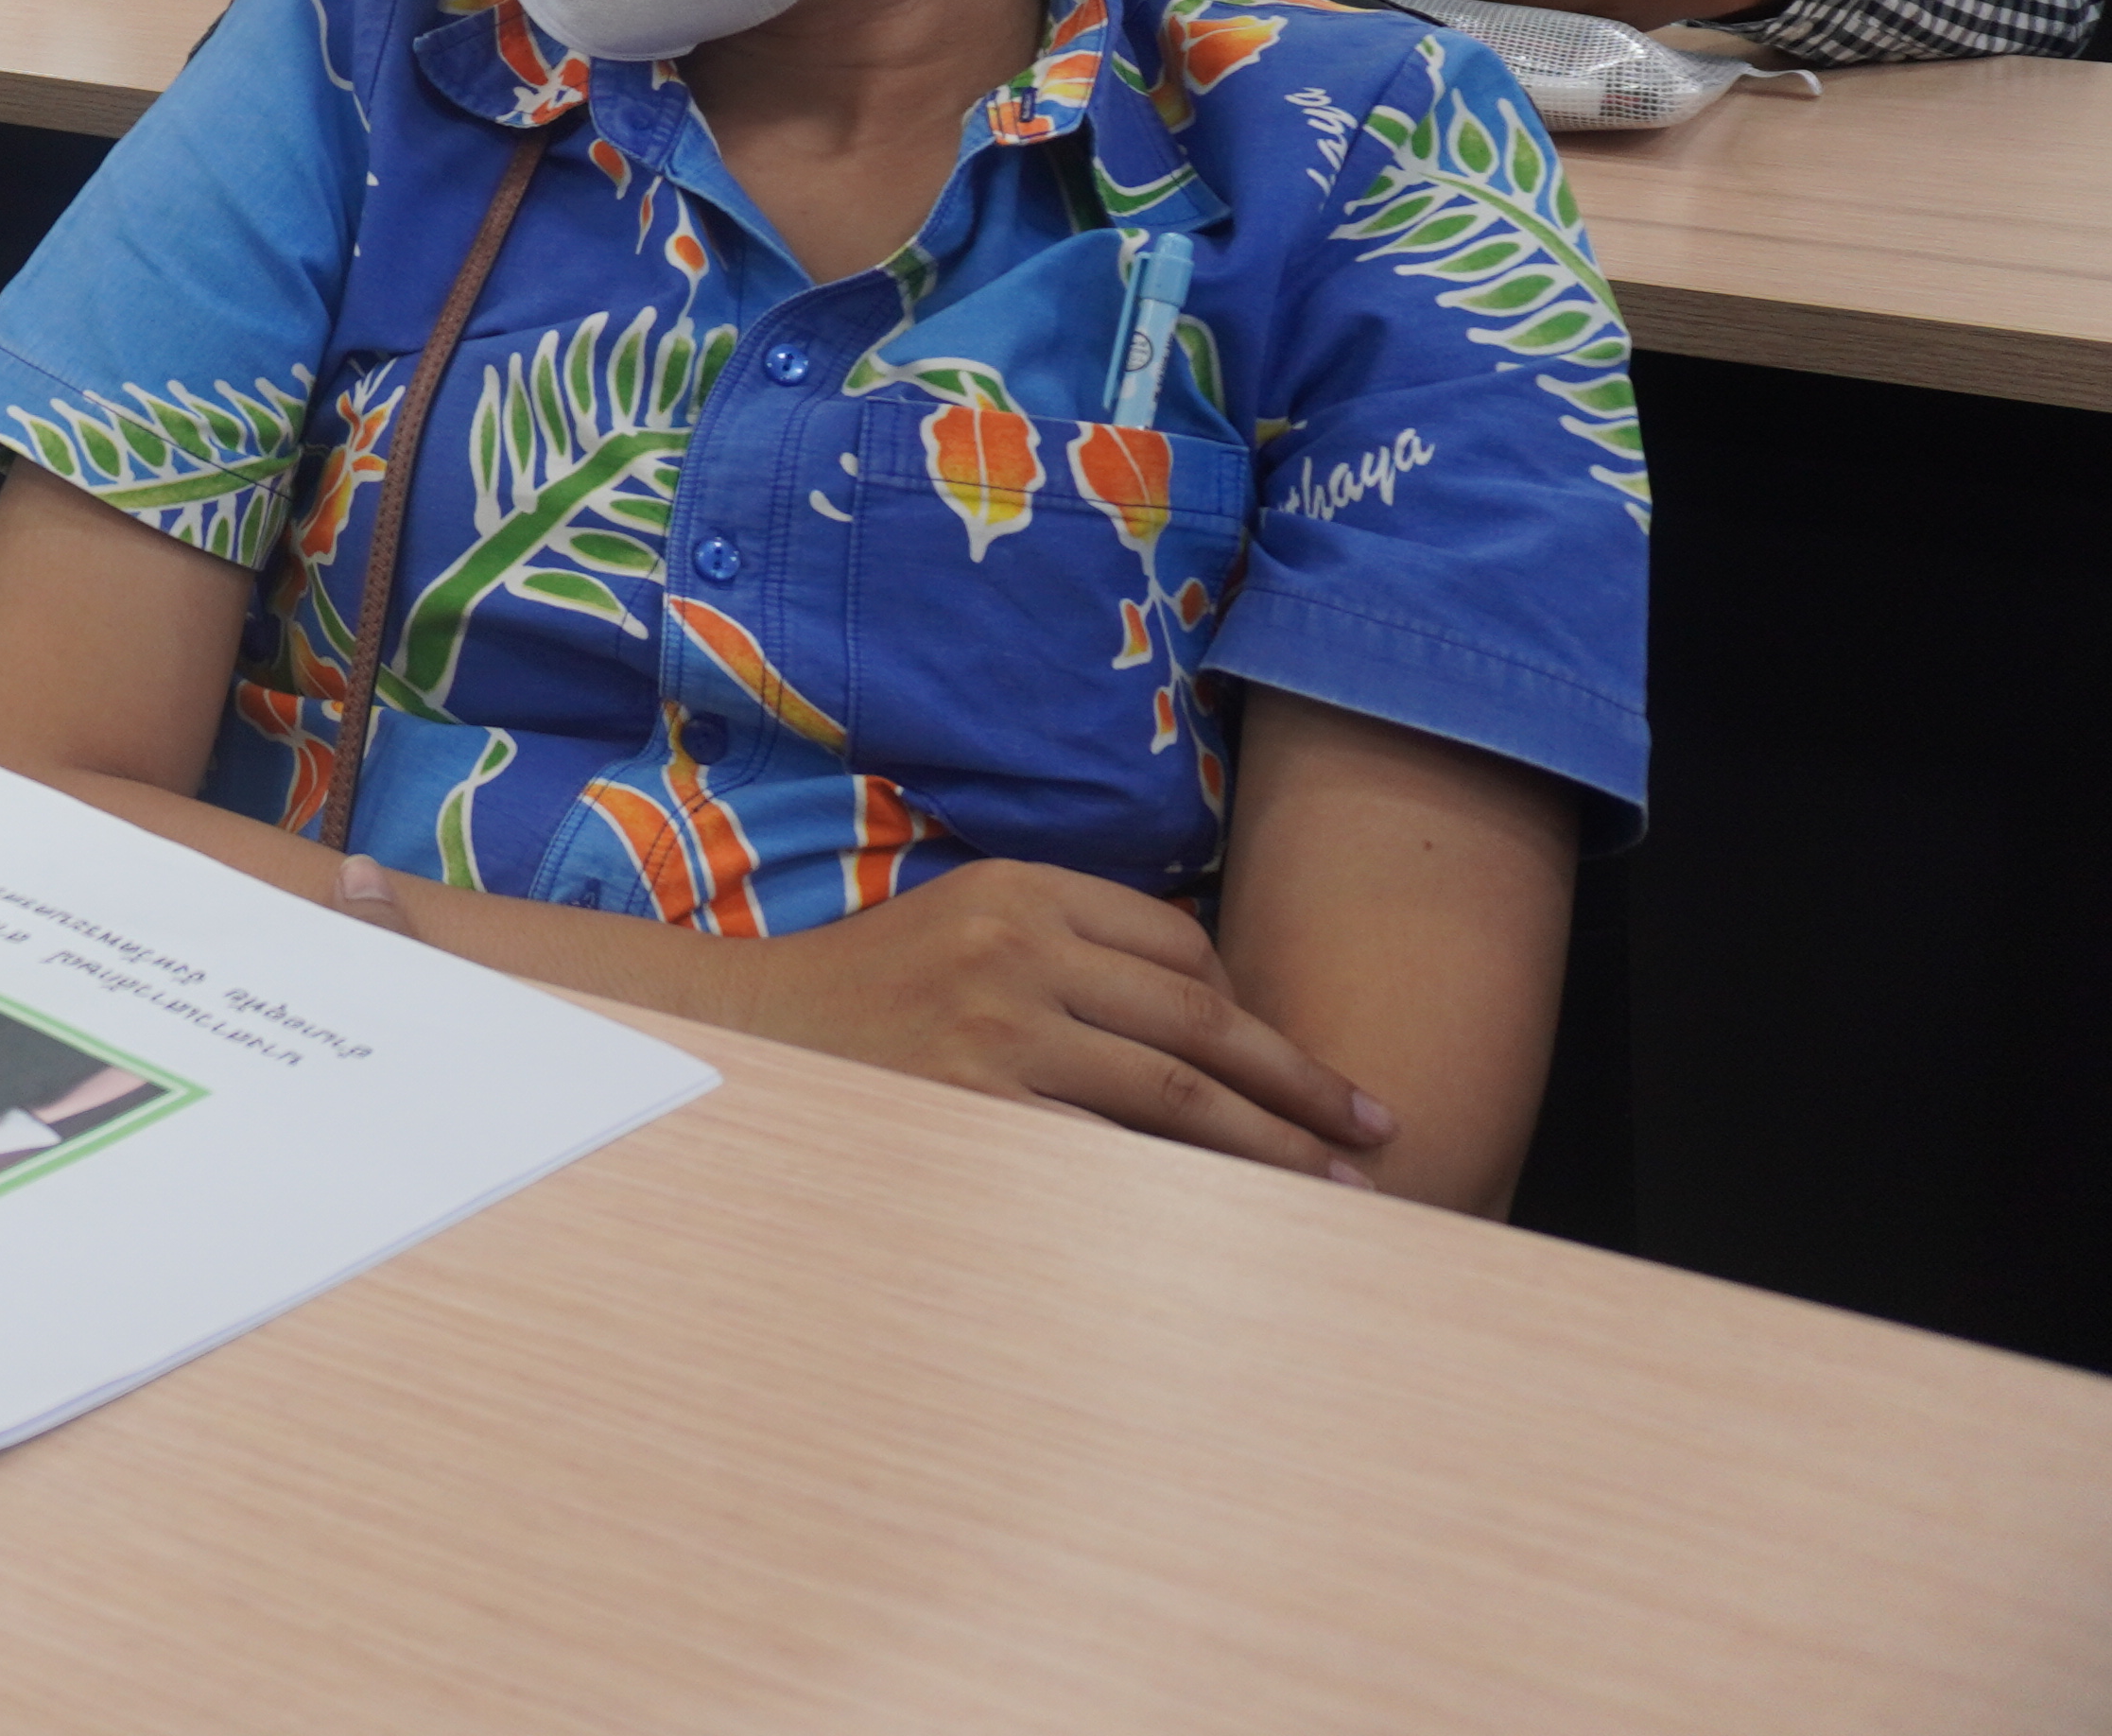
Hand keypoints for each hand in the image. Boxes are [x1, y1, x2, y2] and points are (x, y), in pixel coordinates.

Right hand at [350, 852, 1391, 1179]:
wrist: (735, 1044)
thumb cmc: (858, 1001)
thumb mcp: (957, 931)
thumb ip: (1062, 951)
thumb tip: (1204, 1013)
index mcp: (1017, 888)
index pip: (1181, 945)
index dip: (1250, 1011)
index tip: (1296, 1069)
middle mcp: (1015, 946)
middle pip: (1202, 1018)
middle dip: (1299, 1083)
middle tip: (1376, 1130)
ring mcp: (998, 1029)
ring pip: (1178, 1093)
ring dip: (1273, 1147)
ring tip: (1341, 1188)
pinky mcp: (979, 1109)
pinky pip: (1113, 1156)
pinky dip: (1185, 1192)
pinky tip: (1234, 1224)